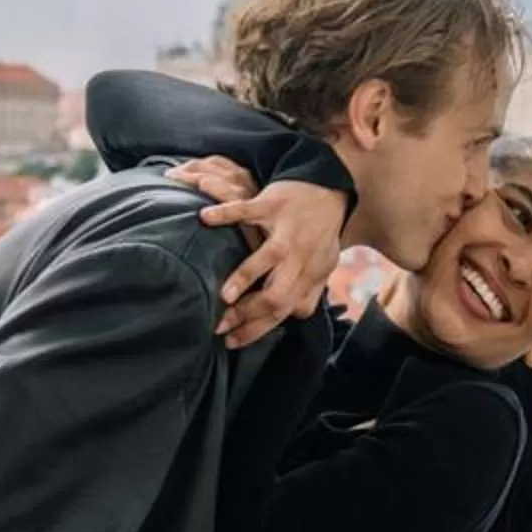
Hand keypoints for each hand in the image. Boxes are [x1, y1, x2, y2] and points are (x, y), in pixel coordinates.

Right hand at [163, 162, 347, 343]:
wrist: (327, 189)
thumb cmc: (319, 233)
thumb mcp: (322, 266)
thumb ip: (309, 292)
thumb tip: (293, 317)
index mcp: (308, 274)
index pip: (282, 311)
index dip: (256, 330)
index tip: (232, 341)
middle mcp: (299, 256)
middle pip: (277, 295)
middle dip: (247, 314)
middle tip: (220, 325)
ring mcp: (285, 230)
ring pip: (267, 258)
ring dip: (244, 278)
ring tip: (223, 296)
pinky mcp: (272, 204)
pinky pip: (246, 209)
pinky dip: (224, 213)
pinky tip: (205, 219)